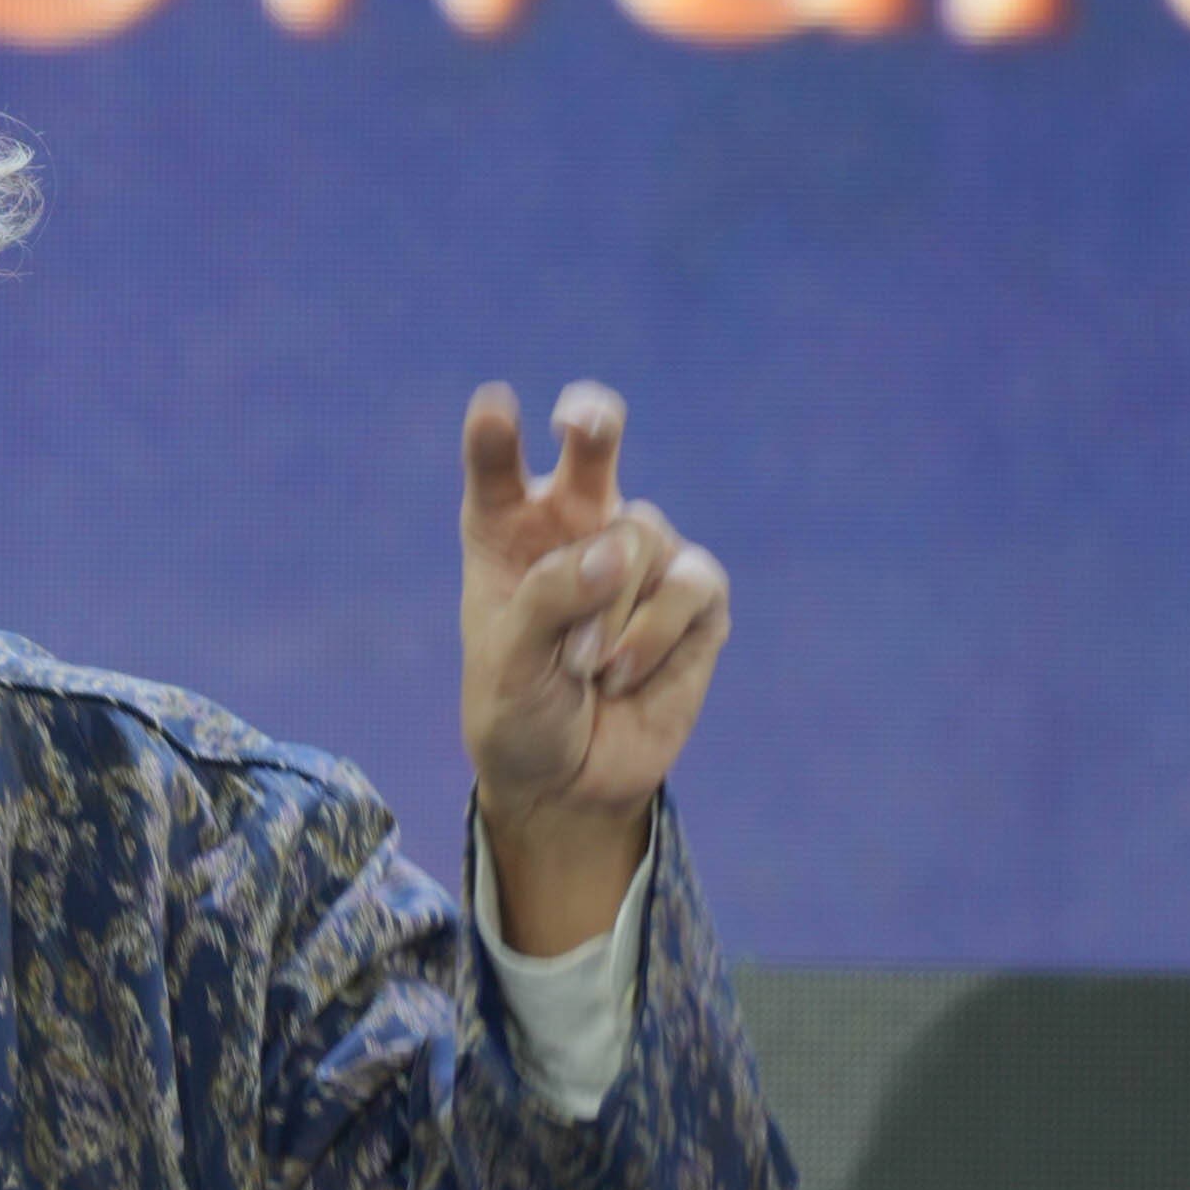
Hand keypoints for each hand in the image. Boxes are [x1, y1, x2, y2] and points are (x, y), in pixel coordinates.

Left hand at [461, 381, 728, 957]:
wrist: (570, 783)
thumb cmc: (519, 713)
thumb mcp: (509, 663)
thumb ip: (552, 595)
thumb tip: (617, 549)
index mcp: (509, 532)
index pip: (499, 468)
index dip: (496, 436)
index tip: (495, 405)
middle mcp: (576, 527)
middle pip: (592, 449)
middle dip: (592, 422)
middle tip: (582, 423)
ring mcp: (639, 557)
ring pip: (640, 536)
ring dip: (612, 608)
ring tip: (586, 668)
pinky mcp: (694, 598)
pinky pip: (690, 583)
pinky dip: (656, 633)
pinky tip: (626, 674)